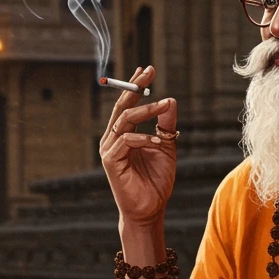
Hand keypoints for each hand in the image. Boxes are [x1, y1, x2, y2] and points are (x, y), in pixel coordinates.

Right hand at [99, 65, 177, 226]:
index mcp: (123, 134)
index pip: (128, 105)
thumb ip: (166, 125)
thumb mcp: (166, 147)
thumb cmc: (156, 181)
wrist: (150, 208)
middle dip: (135, 87)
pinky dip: (144, 138)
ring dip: (146, 110)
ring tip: (165, 105)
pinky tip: (158, 143)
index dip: (135, 86)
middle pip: (122, 106)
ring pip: (125, 120)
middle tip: (149, 72)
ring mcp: (109, 149)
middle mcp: (112, 139)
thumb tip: (170, 100)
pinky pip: (126, 140)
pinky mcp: (110, 161)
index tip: (147, 70)